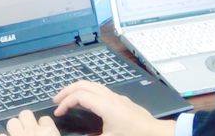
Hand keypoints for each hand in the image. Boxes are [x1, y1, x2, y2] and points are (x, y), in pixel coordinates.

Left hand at [2, 110, 59, 135]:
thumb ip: (54, 134)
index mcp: (49, 133)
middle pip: (26, 114)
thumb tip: (51, 132)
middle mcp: (33, 132)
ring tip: (16, 134)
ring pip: (12, 122)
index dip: (43, 124)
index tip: (42, 129)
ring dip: (14, 128)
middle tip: (26, 129)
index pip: (45, 119)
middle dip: (25, 121)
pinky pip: (1, 135)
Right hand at [52, 80, 175, 135]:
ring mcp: (117, 97)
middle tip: (56, 100)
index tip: (58, 113)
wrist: (158, 134)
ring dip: (78, 89)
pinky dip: (88, 92)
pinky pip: (100, 90)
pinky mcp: (123, 101)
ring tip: (68, 99)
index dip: (65, 103)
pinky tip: (87, 103)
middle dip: (67, 90)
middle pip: (83, 84)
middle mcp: (110, 97)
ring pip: (93, 85)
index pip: (79, 96)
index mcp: (105, 105)